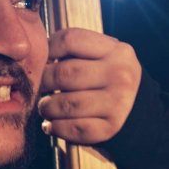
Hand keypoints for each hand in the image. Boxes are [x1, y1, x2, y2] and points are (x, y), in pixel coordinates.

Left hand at [38, 28, 141, 144]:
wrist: (136, 111)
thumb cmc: (102, 79)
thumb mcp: (97, 57)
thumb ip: (70, 52)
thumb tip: (32, 57)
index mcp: (115, 50)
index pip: (69, 40)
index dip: (47, 50)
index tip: (42, 62)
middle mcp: (120, 74)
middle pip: (64, 73)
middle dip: (43, 82)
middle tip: (38, 88)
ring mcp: (118, 102)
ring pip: (66, 103)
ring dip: (47, 107)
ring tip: (44, 107)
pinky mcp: (111, 127)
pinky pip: (73, 128)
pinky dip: (56, 127)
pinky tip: (51, 124)